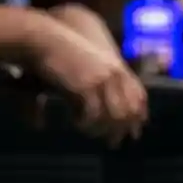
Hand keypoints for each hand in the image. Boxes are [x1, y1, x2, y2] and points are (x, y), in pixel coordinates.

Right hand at [29, 20, 147, 146]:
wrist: (42, 39)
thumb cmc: (59, 54)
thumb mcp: (84, 69)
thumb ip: (94, 87)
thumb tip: (99, 107)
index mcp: (117, 68)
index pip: (140, 97)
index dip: (139, 116)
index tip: (134, 133)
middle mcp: (114, 75)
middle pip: (129, 112)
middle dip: (122, 130)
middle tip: (112, 143)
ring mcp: (102, 81)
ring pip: (114, 118)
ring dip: (102, 129)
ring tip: (89, 132)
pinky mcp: (86, 87)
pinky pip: (93, 115)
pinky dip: (84, 123)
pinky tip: (74, 121)